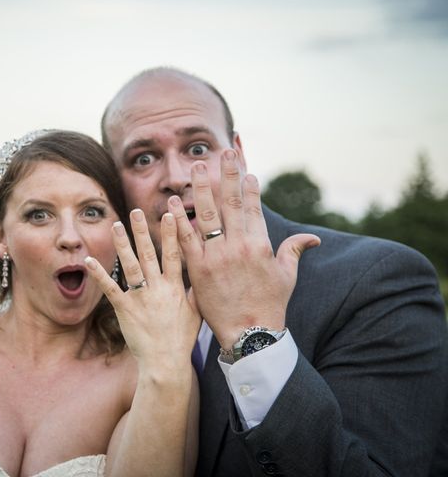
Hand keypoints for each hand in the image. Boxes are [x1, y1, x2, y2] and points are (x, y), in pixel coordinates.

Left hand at [86, 209, 200, 371]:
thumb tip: (202, 275)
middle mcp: (158, 289)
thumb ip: (196, 292)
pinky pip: (110, 289)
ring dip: (122, 245)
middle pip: (149, 254)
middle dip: (142, 231)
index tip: (170, 215)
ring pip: (130, 266)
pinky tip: (89, 261)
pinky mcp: (124, 309)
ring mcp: (140, 299)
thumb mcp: (196, 313)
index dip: (172, 234)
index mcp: (175, 288)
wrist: (165, 363)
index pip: (174, 255)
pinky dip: (99, 275)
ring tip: (115, 225)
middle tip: (135, 211)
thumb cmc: (181, 340)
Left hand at [167, 149, 319, 349]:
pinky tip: (173, 202)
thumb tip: (313, 238)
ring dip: (200, 189)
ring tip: (195, 167)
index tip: (245, 169)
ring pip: (206, 216)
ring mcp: (216, 256)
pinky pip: (186, 240)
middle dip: (226, 175)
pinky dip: (179, 221)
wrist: (250, 334)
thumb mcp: (287, 276)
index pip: (253, 208)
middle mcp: (238, 246)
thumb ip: (294, 251)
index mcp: (260, 245)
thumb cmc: (270, 305)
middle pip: (230, 203)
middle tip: (222, 153)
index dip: (248, 187)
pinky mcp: (198, 269)